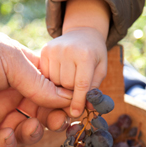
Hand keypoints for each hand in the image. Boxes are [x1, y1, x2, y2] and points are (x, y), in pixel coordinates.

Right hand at [41, 0, 110, 116]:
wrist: (82, 32)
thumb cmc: (94, 54)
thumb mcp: (100, 69)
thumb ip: (94, 88)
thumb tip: (89, 107)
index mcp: (86, 55)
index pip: (81, 84)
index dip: (78, 101)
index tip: (76, 113)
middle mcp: (68, 50)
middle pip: (66, 85)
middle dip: (71, 90)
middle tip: (76, 86)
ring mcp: (54, 49)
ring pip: (54, 81)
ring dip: (61, 85)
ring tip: (68, 76)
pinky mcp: (45, 50)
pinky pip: (45, 74)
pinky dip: (52, 78)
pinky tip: (60, 72)